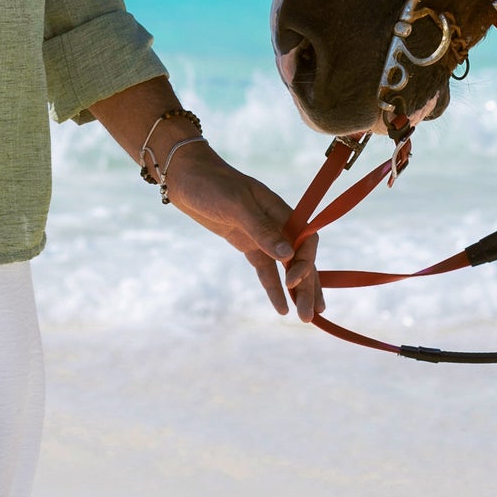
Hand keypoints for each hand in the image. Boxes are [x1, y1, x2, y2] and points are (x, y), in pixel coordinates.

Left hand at [159, 144, 321, 321]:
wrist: (187, 177)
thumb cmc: (212, 184)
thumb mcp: (236, 205)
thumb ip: (261, 229)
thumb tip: (287, 256)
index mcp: (281, 211)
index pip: (306, 241)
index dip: (305, 263)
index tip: (291, 281)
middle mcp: (278, 225)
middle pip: (301, 260)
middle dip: (307, 287)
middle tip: (308, 317)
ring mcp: (263, 236)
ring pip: (287, 269)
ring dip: (297, 292)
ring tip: (306, 318)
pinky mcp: (248, 245)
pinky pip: (266, 271)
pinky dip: (274, 289)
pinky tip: (281, 310)